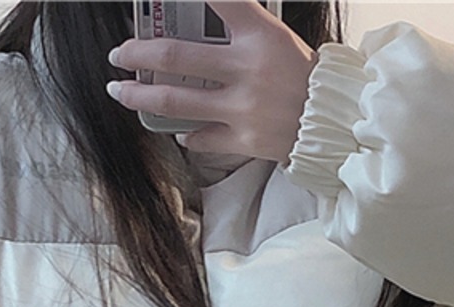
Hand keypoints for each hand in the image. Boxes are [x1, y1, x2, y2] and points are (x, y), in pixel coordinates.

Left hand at [106, 1, 315, 162]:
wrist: (333, 119)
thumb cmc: (302, 75)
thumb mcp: (275, 37)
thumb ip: (239, 27)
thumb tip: (201, 20)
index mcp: (259, 35)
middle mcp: (247, 70)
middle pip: (175, 58)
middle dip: (138, 54)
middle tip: (119, 53)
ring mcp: (243, 108)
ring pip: (176, 102)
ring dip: (140, 97)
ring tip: (121, 91)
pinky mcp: (243, 140)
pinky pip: (200, 136)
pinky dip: (185, 132)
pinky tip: (178, 129)